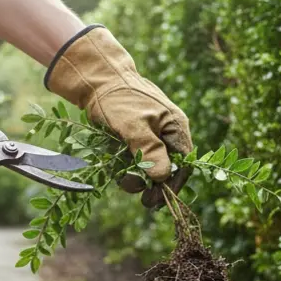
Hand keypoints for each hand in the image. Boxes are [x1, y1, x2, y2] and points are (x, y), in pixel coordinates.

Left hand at [45, 26, 192, 207]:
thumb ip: (149, 151)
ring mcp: (151, 136)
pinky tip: (115, 168)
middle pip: (167, 169)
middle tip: (142, 200)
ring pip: (150, 167)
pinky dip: (126, 168)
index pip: (184, 164)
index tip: (158, 199)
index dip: (173, 184)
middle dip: (153, 185)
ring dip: (137, 178)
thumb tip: (164, 177)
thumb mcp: (133, 125)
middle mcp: (167, 133)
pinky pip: (136, 161)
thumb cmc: (117, 98)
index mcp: (175, 127)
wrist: (96, 80)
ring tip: (122, 179)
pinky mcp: (135, 139)